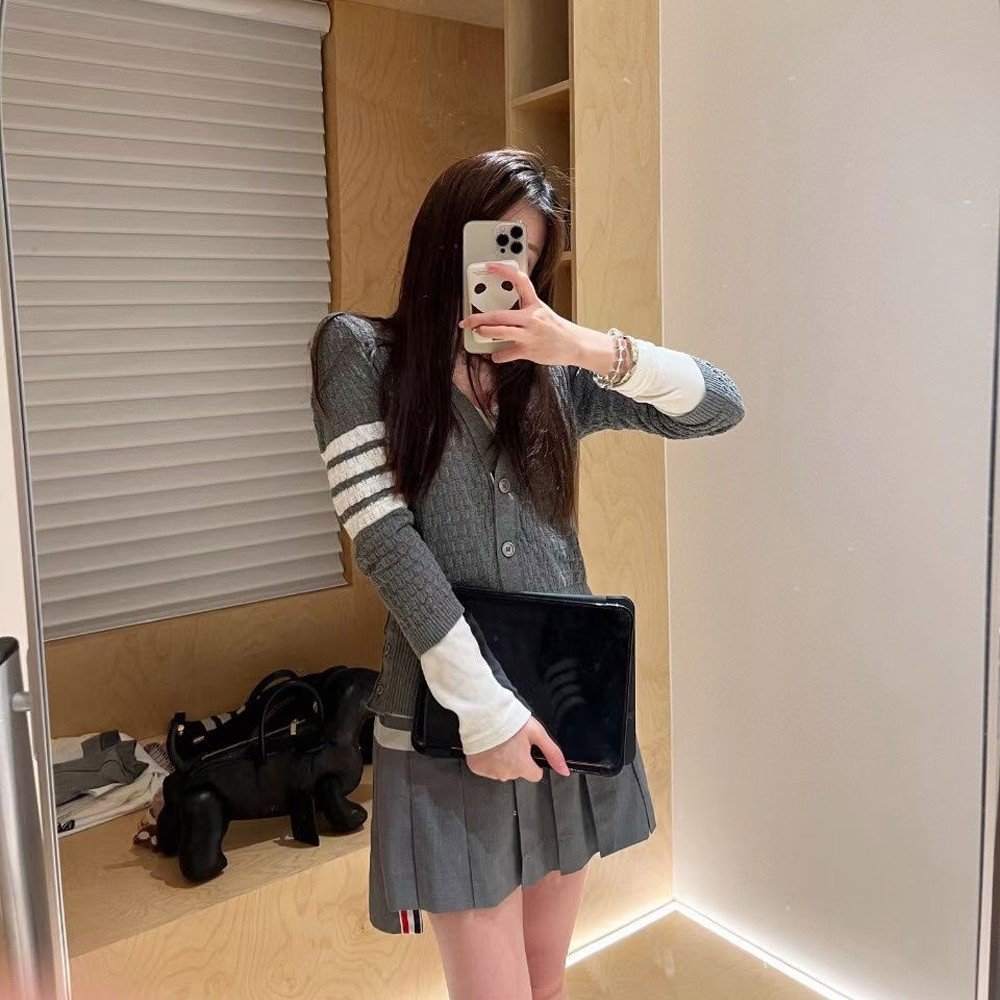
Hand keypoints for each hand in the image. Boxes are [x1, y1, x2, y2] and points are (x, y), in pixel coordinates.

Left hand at [459, 262, 613, 370]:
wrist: (575, 345)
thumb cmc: (556, 329)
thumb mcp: (542, 312)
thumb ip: (524, 309)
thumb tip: (502, 313)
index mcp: (535, 304)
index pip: (519, 281)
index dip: (503, 271)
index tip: (489, 267)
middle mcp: (532, 318)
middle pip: (500, 314)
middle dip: (479, 317)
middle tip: (467, 320)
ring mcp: (530, 335)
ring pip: (501, 332)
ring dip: (485, 332)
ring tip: (478, 332)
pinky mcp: (530, 351)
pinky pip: (508, 353)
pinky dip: (499, 355)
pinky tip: (496, 355)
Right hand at [465, 715, 570, 781]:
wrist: (483, 714)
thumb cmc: (509, 721)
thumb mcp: (537, 733)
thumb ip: (552, 753)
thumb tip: (565, 771)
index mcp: (522, 766)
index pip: (535, 775)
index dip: (533, 762)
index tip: (527, 750)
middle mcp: (505, 773)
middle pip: (517, 772)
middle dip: (517, 760)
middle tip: (512, 742)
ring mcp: (490, 772)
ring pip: (502, 771)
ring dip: (502, 760)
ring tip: (499, 742)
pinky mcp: (477, 768)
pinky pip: (486, 768)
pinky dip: (488, 760)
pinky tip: (488, 747)